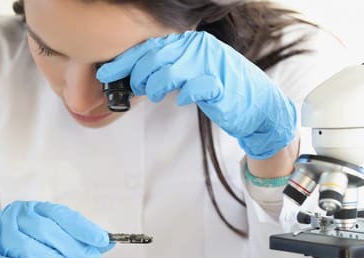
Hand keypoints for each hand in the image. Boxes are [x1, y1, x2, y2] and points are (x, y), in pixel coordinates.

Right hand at [0, 201, 113, 257]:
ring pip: (30, 248)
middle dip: (74, 248)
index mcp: (32, 209)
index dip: (82, 227)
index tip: (102, 241)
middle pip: (47, 230)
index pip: (60, 214)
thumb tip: (106, 243)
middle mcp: (14, 216)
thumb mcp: (50, 244)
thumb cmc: (22, 253)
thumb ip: (75, 241)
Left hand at [96, 31, 296, 158]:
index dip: (125, 59)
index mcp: (191, 43)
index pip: (151, 46)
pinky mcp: (219, 85)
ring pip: (169, 69)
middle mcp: (200, 49)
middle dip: (135, 74)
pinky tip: (180, 100)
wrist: (258, 107)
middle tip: (130, 88)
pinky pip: (193, 87)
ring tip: (153, 95)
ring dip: (154, 85)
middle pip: (155, 55)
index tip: (105, 72)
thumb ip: (169, 70)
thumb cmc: (223, 91)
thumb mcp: (193, 74)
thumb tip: (136, 76)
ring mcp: (211, 65)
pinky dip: (183, 95)